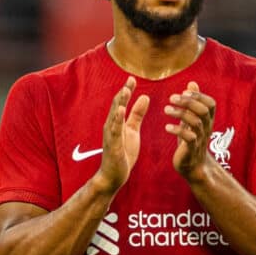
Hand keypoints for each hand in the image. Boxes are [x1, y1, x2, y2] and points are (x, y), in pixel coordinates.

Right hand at [96, 76, 149, 193]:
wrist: (114, 176)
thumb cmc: (122, 152)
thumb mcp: (132, 130)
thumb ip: (137, 114)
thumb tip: (145, 96)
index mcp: (117, 121)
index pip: (122, 102)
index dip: (127, 90)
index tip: (133, 78)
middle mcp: (111, 125)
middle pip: (117, 105)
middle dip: (124, 92)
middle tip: (131, 79)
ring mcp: (110, 135)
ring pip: (114, 115)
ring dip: (120, 103)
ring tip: (126, 90)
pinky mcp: (112, 145)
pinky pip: (114, 130)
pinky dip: (117, 119)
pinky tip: (121, 111)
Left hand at [164, 81, 215, 180]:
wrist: (193, 166)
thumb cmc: (191, 139)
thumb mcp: (192, 118)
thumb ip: (193, 102)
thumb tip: (192, 83)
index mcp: (207, 120)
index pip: (211, 104)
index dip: (198, 96)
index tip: (183, 92)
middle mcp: (206, 128)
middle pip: (203, 110)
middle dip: (188, 102)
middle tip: (171, 98)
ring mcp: (200, 139)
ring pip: (196, 122)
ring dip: (180, 114)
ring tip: (166, 110)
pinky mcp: (192, 149)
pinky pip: (189, 138)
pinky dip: (178, 130)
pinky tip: (167, 127)